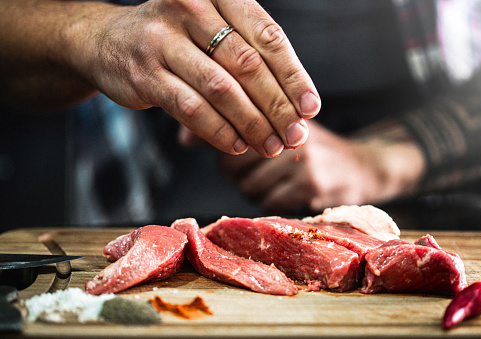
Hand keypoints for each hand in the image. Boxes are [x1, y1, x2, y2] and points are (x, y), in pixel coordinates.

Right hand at [67, 0, 319, 157]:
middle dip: (277, 106)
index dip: (293, 76)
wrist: (108, 41)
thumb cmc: (176, 38)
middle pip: (247, 65)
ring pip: (221, 90)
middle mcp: (190, 8)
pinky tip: (238, 145)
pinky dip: (220, 131)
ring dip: (252, 124)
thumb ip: (249, 57)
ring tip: (271, 145)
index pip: (268, 36)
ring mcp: (163, 40)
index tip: (311, 108)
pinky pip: (192, 109)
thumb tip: (295, 107)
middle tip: (295, 135)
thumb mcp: (213, 31)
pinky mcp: (145, 74)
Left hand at [219, 120, 424, 213]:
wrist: (364, 166)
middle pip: (232, 162)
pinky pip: (269, 202)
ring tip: (275, 182)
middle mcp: (289, 129)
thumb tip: (182, 138)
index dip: (218, 138)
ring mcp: (301, 157)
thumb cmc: (312, 147)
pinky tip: (289, 193)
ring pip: (248, 186)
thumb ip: (233, 127)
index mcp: (279, 109)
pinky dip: (272, 203)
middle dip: (237, 173)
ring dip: (254, 190)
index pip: (230, 123)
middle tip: (256, 170)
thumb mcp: (280, 126)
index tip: (214, 145)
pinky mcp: (311, 184)